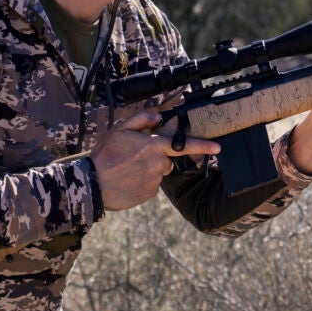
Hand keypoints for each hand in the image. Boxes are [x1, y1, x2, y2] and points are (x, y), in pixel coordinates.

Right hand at [90, 111, 219, 210]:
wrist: (93, 183)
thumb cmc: (105, 154)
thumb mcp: (119, 130)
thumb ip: (140, 119)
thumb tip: (156, 116)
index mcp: (153, 146)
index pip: (184, 145)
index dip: (203, 146)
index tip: (218, 147)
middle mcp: (158, 163)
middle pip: (166, 159)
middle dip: (156, 157)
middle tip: (134, 157)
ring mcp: (155, 180)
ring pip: (158, 172)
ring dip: (147, 170)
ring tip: (127, 169)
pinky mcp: (150, 193)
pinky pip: (151, 185)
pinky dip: (142, 182)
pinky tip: (128, 180)